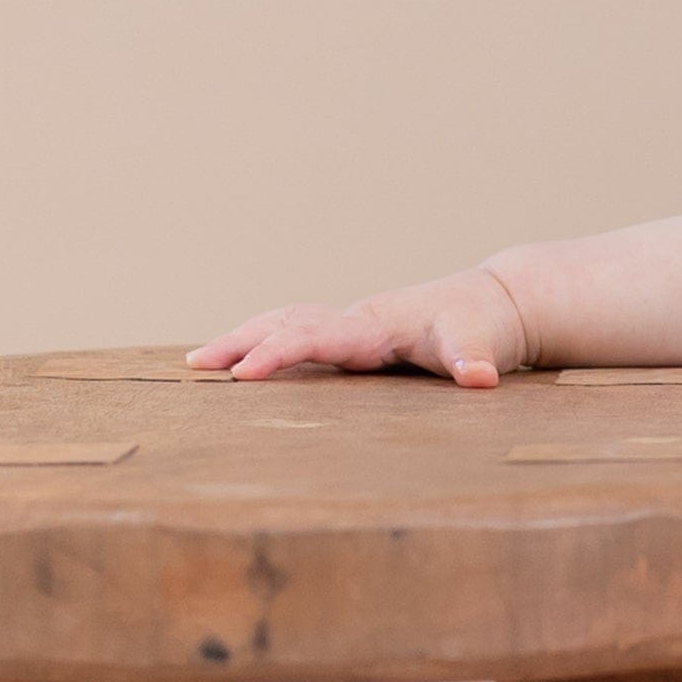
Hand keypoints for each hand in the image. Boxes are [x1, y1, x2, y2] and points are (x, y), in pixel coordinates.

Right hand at [187, 266, 530, 384]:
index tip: (243, 374)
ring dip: (242, 338)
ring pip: (283, 324)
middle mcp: (351, 322)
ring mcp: (347, 326)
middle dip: (239, 343)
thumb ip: (475, 360)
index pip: (312, 338)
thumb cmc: (477, 327)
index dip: (278, 355)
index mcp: (371, 328)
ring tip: (200, 362)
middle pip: (284, 325)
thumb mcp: (479, 344)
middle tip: (197, 366)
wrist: (485, 304)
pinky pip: (296, 334)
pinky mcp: (351, 336)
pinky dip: (264, 340)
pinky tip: (241, 359)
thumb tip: (482, 377)